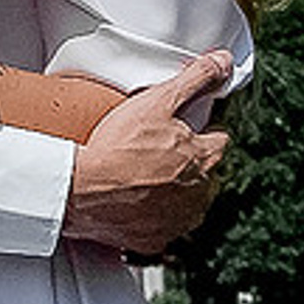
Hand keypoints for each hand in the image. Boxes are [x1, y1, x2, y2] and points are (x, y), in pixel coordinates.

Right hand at [62, 55, 231, 256]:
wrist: (79, 191)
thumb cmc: (117, 148)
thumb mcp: (159, 100)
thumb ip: (196, 79)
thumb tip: (224, 62)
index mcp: (206, 159)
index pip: (219, 140)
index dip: (200, 129)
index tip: (179, 127)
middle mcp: (199, 195)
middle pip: (203, 172)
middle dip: (186, 162)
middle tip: (153, 150)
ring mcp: (177, 222)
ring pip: (185, 202)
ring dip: (171, 191)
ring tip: (140, 175)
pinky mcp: (154, 241)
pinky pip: (161, 227)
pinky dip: (150, 216)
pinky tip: (131, 201)